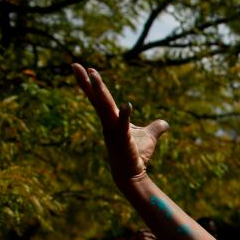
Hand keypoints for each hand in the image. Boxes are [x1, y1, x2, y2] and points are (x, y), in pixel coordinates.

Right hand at [72, 64, 168, 183]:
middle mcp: (109, 123)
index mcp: (113, 119)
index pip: (101, 98)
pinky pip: (123, 125)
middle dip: (86, 82)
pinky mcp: (122, 140)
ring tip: (93, 74)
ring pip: (104, 107)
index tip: (87, 69)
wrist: (133, 174)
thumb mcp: (149, 138)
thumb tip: (165, 123)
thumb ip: (156, 128)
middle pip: (96, 98)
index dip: (93, 85)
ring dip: (100, 91)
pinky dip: (125, 116)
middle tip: (74, 65)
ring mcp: (113, 131)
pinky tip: (128, 105)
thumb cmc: (137, 156)